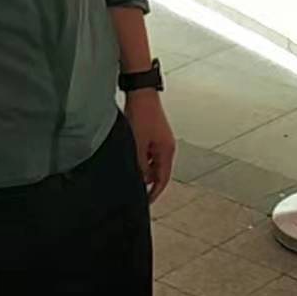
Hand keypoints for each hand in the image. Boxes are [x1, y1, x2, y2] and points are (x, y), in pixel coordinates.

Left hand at [126, 88, 176, 202]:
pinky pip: (149, 152)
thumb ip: (140, 165)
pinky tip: (130, 156)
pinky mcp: (154, 133)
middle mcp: (167, 147)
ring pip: (152, 162)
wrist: (141, 93)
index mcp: (167, 151)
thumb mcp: (138, 145)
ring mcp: (161, 140)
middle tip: (133, 187)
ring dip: (142, 168)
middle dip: (147, 180)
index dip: (154, 193)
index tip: (146, 202)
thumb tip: (141, 179)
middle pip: (158, 172)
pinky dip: (141, 158)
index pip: (162, 179)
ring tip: (128, 169)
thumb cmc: (141, 115)